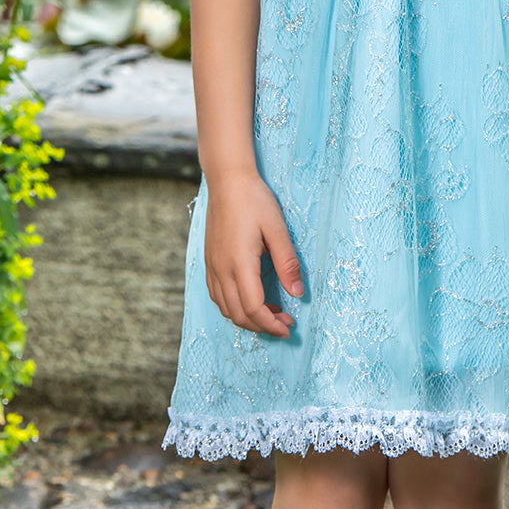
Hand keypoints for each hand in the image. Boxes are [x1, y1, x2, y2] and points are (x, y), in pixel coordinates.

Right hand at [203, 171, 302, 337]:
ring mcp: (212, 267)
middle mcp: (222, 270)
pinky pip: (218, 296)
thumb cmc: (255, 200)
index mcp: (240, 263)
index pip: (253, 308)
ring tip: (271, 311)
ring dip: (248, 318)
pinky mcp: (209, 262)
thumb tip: (298, 293)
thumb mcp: (277, 229)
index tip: (289, 327)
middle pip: (239, 314)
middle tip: (285, 322)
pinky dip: (234, 307)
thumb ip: (287, 263)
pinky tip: (250, 298)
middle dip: (262, 326)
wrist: (227, 181)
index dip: (271, 324)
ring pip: (226, 308)